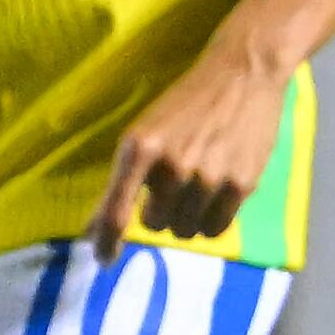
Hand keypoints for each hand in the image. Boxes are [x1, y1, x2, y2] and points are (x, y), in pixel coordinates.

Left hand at [94, 43, 289, 258]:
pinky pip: (217, 229)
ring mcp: (207, 177)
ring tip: (200, 187)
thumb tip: (92, 232)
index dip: (107, 243)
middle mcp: (171, 166)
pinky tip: (218, 195)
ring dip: (188, 218)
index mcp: (139, 149)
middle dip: (162, 212)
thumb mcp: (146, 134)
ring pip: (186, 230)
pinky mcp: (240, 184)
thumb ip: (122, 183)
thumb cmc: (187, 103)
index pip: (116, 212)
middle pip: (155, 225)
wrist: (242, 73)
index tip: (104, 261)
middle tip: (176, 186)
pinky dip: (213, 220)